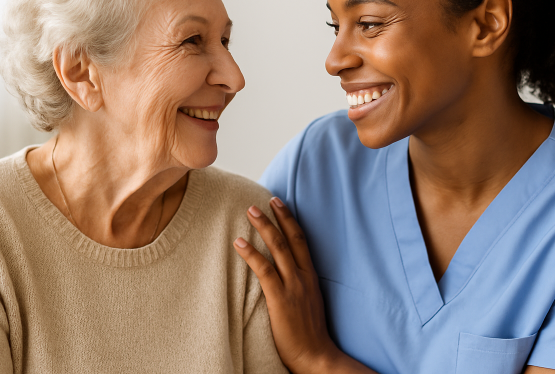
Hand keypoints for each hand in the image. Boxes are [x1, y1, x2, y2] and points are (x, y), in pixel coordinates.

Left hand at [233, 197, 375, 373]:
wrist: (315, 355)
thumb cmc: (309, 333)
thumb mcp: (308, 302)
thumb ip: (298, 285)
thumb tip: (284, 273)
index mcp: (311, 276)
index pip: (302, 241)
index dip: (290, 220)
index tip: (280, 203)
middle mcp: (304, 276)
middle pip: (292, 238)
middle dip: (278, 216)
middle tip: (264, 198)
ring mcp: (293, 286)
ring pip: (278, 248)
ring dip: (264, 227)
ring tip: (250, 211)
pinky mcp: (280, 298)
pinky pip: (264, 270)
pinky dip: (251, 254)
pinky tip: (239, 242)